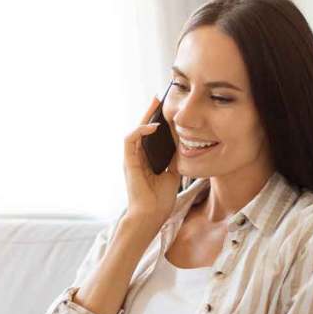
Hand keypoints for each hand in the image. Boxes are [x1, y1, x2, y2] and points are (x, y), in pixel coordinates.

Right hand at [124, 94, 181, 230]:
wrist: (151, 216)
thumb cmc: (160, 199)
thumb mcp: (173, 173)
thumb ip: (174, 158)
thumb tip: (184, 141)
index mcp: (147, 159)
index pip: (151, 135)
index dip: (158, 120)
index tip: (169, 108)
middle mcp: (137, 156)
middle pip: (142, 128)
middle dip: (151, 112)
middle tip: (160, 98)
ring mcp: (131, 158)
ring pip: (135, 130)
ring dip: (145, 116)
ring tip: (155, 104)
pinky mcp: (128, 161)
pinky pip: (130, 140)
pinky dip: (140, 130)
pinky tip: (153, 126)